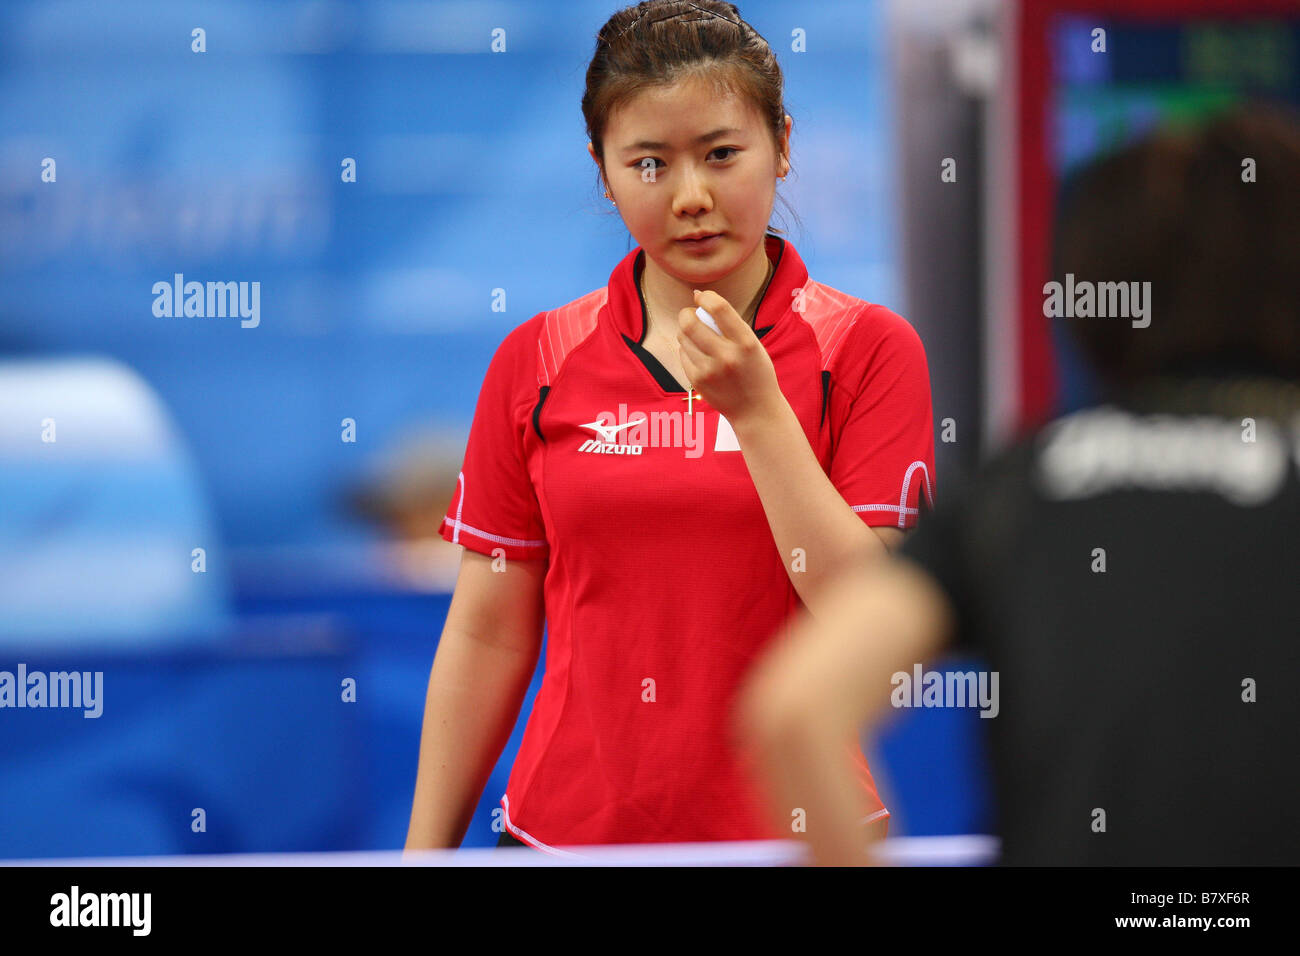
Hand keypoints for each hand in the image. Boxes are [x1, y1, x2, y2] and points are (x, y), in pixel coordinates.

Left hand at [676, 288, 782, 423]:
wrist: (756, 410)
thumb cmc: (755, 371)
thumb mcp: (752, 344)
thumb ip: (730, 323)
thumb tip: (698, 295)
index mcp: (746, 342)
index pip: (719, 308)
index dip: (706, 296)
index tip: (702, 296)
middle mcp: (727, 356)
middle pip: (690, 323)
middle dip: (686, 313)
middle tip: (691, 315)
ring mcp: (710, 371)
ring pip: (683, 338)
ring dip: (686, 332)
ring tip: (698, 337)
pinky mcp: (698, 381)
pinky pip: (683, 354)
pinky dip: (688, 349)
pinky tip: (700, 355)